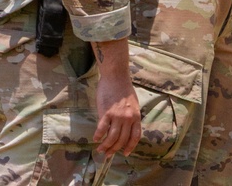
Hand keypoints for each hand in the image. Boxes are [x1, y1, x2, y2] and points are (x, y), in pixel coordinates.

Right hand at [92, 40, 141, 157]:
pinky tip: (95, 139)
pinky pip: (102, 129)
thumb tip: (125, 129)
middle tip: (107, 155)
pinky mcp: (106, 112)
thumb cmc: (124, 89)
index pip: (135, 136)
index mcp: (136, 116)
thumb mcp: (133, 104)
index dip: (130, 147)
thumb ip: (130, 117)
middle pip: (122, 139)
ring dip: (105, 146)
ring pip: (112, 137)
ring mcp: (118, 116)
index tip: (125, 153)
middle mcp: (128, 118)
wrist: (116, 77)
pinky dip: (98, 136)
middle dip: (114, 150)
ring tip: (100, 150)